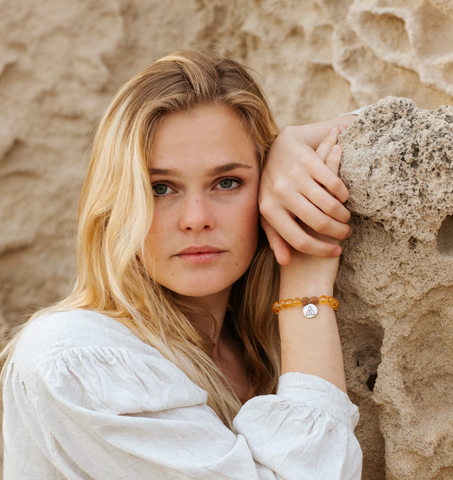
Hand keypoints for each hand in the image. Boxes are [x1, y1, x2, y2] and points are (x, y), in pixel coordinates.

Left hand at [279, 141, 343, 290]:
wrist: (277, 150)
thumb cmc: (274, 189)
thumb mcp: (269, 213)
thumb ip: (275, 238)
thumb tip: (285, 261)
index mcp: (269, 210)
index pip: (298, 240)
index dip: (320, 250)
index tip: (335, 251)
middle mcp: (280, 192)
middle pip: (318, 223)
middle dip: (337, 232)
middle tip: (346, 233)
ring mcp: (294, 176)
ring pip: (329, 204)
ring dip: (343, 216)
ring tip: (346, 220)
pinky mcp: (309, 161)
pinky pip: (334, 184)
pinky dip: (343, 195)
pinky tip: (344, 199)